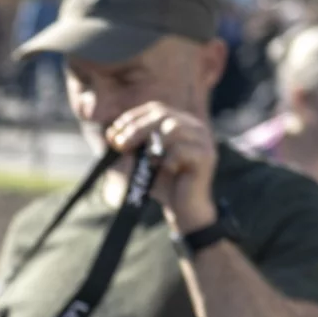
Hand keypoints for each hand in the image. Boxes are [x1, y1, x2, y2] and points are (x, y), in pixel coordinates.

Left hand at [106, 103, 219, 233]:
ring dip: (153, 142)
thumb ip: (129, 145)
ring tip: (146, 160)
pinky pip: (183, 149)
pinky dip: (168, 159)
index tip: (113, 132)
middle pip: (163, 115)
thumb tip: (111, 134)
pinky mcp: (206, 156)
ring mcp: (203, 140)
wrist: (183, 208)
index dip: (132, 117)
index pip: (155, 109)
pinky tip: (164, 169)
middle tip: (120, 145)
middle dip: (137, 128)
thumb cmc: (162, 182)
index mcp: (180, 122)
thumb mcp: (140, 159)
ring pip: (174, 127)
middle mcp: (194, 127)